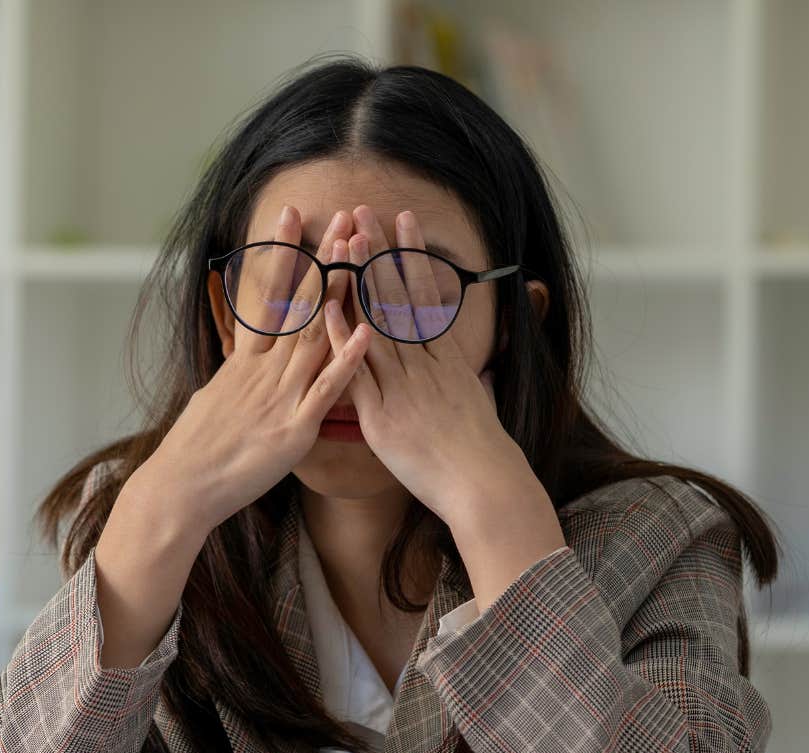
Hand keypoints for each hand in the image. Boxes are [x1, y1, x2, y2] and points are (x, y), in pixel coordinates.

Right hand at [137, 204, 371, 537]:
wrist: (181, 488)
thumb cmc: (196, 451)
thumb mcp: (215, 398)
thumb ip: (238, 376)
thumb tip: (243, 360)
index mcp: (245, 362)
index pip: (267, 294)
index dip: (281, 252)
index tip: (292, 214)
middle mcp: (263, 370)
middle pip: (299, 303)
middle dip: (323, 258)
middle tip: (342, 216)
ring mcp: (280, 395)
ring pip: (316, 334)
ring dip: (341, 292)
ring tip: (360, 253)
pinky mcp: (294, 428)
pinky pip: (326, 389)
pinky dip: (347, 360)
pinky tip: (366, 331)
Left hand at [339, 206, 565, 604]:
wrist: (482, 485)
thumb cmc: (482, 452)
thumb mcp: (479, 403)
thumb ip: (467, 380)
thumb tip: (474, 369)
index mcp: (446, 358)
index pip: (425, 294)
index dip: (411, 256)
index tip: (402, 221)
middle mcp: (423, 364)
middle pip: (398, 297)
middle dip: (380, 252)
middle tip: (364, 212)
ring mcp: (402, 386)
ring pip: (376, 322)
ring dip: (359, 280)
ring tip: (344, 241)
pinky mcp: (381, 414)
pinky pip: (357, 369)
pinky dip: (341, 337)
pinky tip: (326, 307)